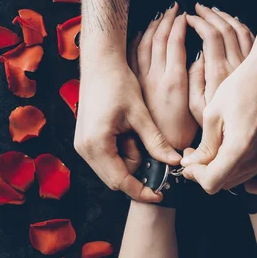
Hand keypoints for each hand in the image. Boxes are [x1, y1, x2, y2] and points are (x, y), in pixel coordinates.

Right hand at [74, 11, 181, 202]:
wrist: (100, 63)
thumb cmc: (118, 83)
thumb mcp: (140, 115)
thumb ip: (156, 141)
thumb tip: (174, 161)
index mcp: (97, 145)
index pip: (121, 182)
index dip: (142, 191)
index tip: (160, 194)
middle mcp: (84, 149)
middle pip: (115, 178)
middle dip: (136, 169)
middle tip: (145, 143)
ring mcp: (82, 145)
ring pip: (111, 168)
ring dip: (128, 158)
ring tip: (135, 132)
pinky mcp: (85, 139)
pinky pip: (106, 157)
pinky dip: (120, 152)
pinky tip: (127, 132)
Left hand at [129, 5, 197, 150]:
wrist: (156, 155)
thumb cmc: (181, 135)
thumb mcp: (196, 110)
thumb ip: (199, 81)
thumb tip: (202, 56)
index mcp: (173, 82)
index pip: (175, 43)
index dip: (180, 25)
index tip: (186, 14)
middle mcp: (155, 77)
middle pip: (158, 38)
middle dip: (167, 19)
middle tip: (174, 6)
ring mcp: (142, 81)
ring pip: (143, 44)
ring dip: (152, 26)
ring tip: (160, 14)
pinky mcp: (134, 87)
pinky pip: (133, 56)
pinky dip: (137, 40)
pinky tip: (140, 33)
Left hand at [182, 4, 256, 194]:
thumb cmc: (242, 87)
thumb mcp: (213, 114)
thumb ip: (204, 146)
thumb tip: (191, 164)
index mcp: (239, 148)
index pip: (212, 183)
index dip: (195, 176)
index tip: (188, 163)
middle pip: (223, 184)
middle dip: (204, 172)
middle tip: (194, 153)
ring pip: (237, 182)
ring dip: (220, 172)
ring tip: (211, 151)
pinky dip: (246, 180)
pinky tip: (235, 164)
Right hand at [187, 5, 253, 124]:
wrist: (251, 139)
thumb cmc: (221, 126)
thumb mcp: (196, 108)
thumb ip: (192, 81)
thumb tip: (196, 57)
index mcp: (219, 73)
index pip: (210, 36)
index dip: (198, 22)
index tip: (188, 18)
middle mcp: (237, 65)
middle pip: (225, 27)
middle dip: (209, 14)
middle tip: (198, 9)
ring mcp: (250, 65)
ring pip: (240, 30)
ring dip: (225, 16)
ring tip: (212, 11)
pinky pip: (251, 38)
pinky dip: (240, 26)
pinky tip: (233, 23)